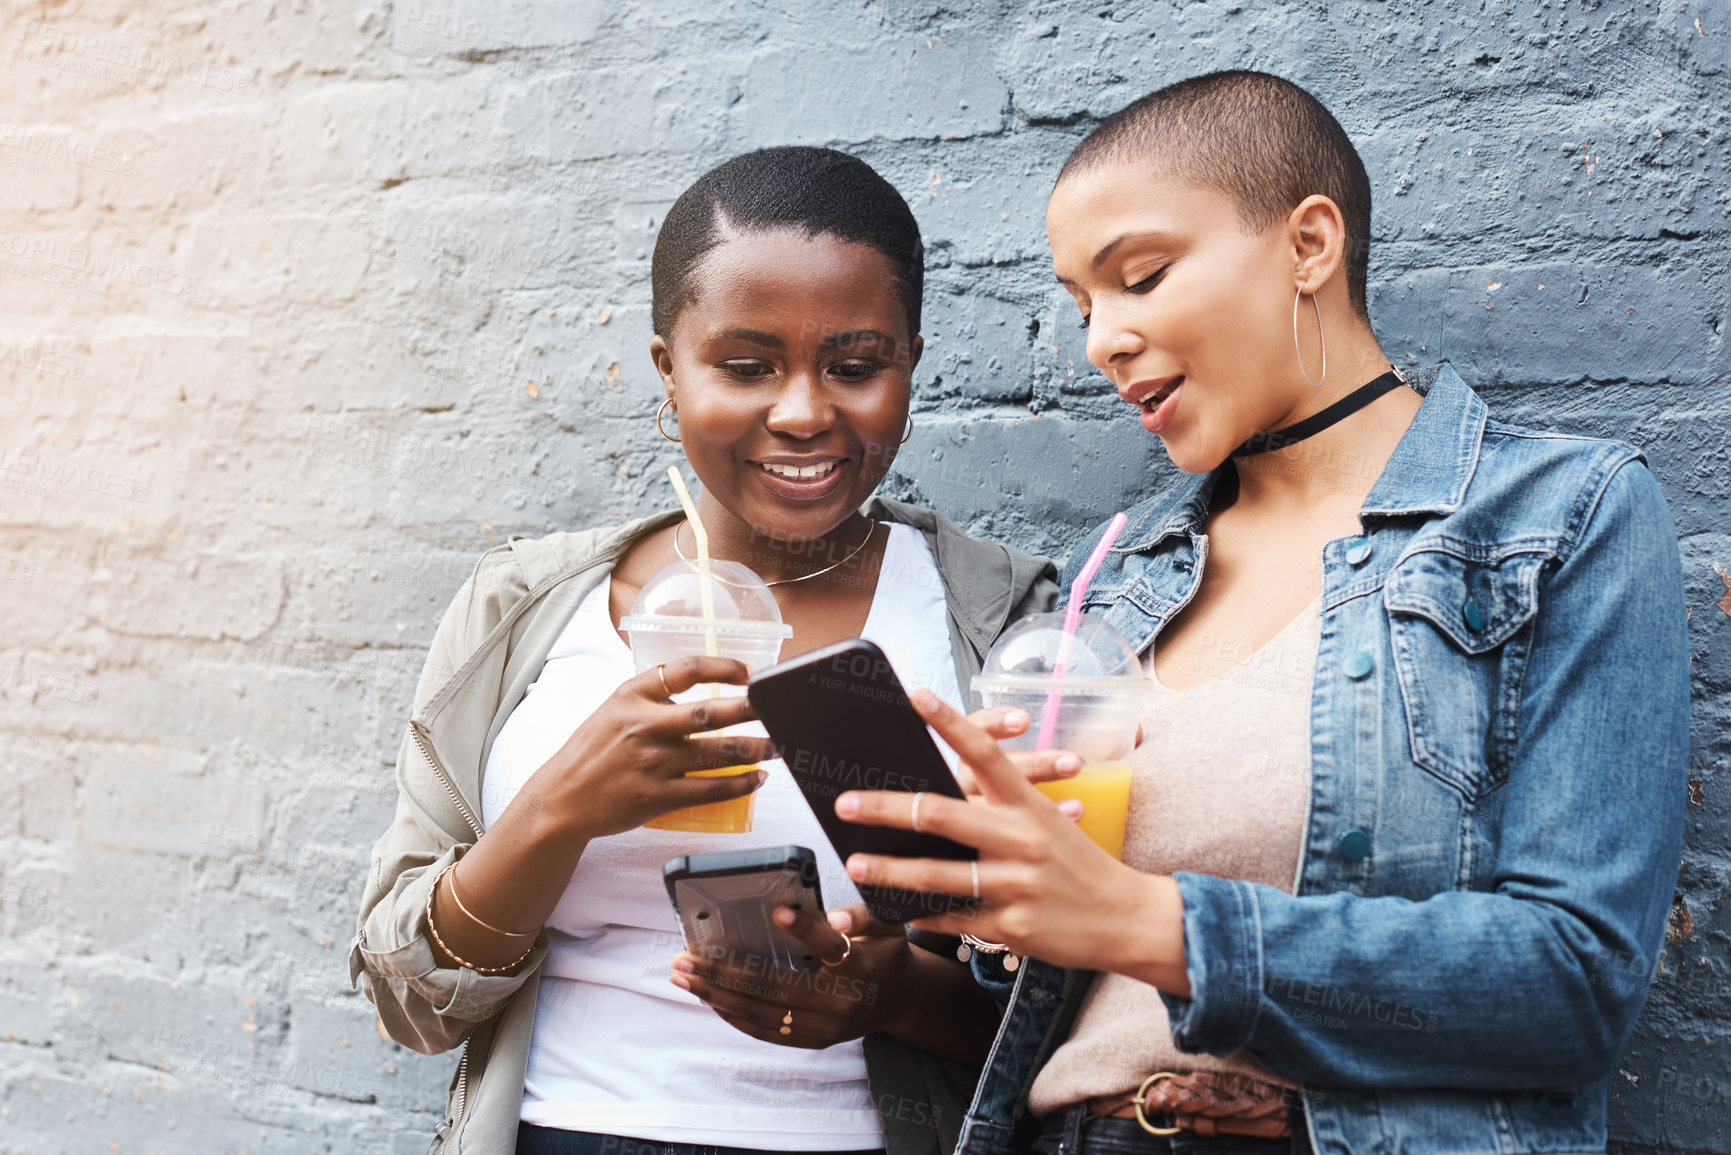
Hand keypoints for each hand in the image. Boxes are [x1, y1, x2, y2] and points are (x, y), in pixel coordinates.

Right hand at [520, 655, 776, 839]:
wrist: (560, 800)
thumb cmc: (591, 753)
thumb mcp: (614, 710)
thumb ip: (653, 698)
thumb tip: (702, 688)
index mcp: (632, 696)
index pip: (685, 670)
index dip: (723, 667)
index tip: (749, 672)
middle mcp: (644, 726)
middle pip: (708, 713)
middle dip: (750, 709)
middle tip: (778, 707)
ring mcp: (652, 763)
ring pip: (716, 754)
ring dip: (754, 750)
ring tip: (778, 746)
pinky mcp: (657, 797)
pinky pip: (708, 790)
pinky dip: (738, 784)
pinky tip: (755, 779)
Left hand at [669, 903, 912, 1047]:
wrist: (900, 1000)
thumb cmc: (885, 953)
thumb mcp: (887, 925)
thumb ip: (862, 916)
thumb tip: (832, 919)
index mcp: (861, 966)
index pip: (831, 946)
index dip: (805, 929)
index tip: (777, 912)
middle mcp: (840, 1002)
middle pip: (775, 986)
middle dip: (723, 972)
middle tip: (685, 958)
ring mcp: (824, 1027)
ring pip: (762, 1012)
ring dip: (717, 995)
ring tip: (684, 978)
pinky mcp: (813, 1040)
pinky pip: (766, 1031)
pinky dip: (734, 1015)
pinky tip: (710, 999)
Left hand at [834, 690, 1188, 993]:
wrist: (1128, 918)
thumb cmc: (1077, 864)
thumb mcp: (1047, 824)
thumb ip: (999, 810)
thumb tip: (938, 803)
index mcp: (1028, 805)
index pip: (986, 753)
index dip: (950, 723)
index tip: (916, 696)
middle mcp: (1020, 839)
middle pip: (941, 814)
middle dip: (886, 808)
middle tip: (845, 803)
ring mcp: (1015, 883)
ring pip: (937, 873)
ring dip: (889, 870)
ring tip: (856, 864)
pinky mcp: (1012, 924)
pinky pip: (953, 917)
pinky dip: (923, 913)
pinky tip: (900, 910)